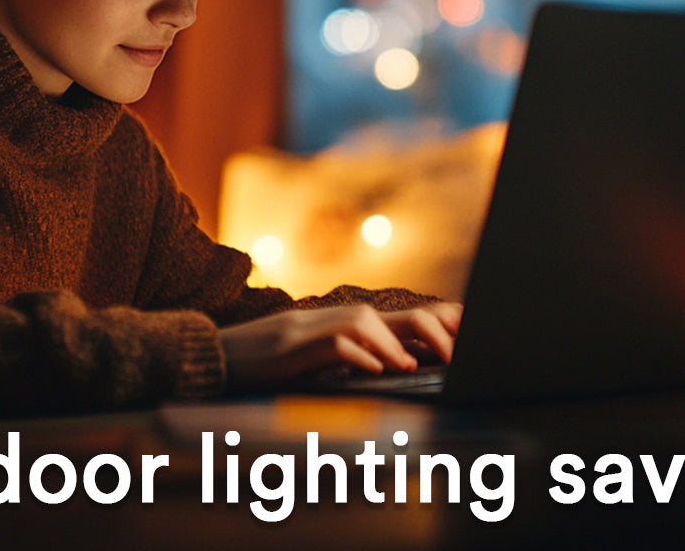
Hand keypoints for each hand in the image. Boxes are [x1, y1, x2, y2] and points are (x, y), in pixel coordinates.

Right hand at [217, 302, 462, 390]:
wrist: (212, 356)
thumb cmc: (266, 365)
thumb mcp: (316, 362)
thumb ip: (352, 359)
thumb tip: (396, 368)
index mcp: (344, 326)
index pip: (402, 317)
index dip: (440, 322)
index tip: (472, 335)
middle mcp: (332, 321)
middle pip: (392, 314)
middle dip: (431, 329)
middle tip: (457, 354)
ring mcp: (308, 330)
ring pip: (361, 320)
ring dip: (392, 341)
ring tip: (412, 364)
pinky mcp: (288, 347)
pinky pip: (328, 344)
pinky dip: (353, 355)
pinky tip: (371, 370)